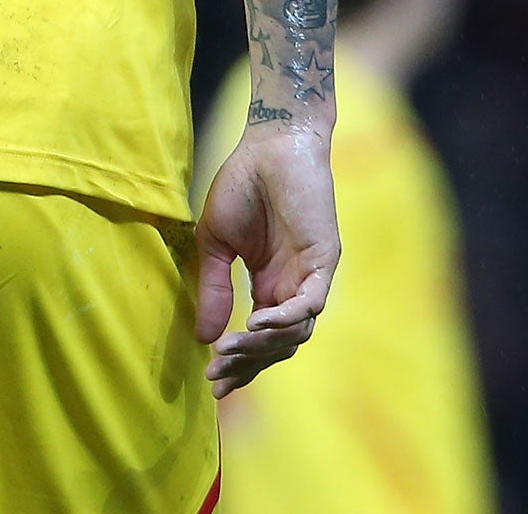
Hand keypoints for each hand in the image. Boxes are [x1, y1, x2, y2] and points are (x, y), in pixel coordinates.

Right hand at [195, 126, 339, 397]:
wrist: (269, 145)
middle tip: (217, 377)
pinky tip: (254, 323)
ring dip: (262, 346)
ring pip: (295, 332)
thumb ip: (213, 288)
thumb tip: (203, 339)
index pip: (260, 340)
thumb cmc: (242, 185)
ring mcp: (311, 276)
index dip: (239, 363)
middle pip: (279, 347)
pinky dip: (283, 319)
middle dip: (247, 365)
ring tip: (230, 348)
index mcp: (269, 284)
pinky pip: (309, 304)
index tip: (212, 382)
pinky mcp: (324, 260)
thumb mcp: (216, 243)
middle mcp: (293, 287)